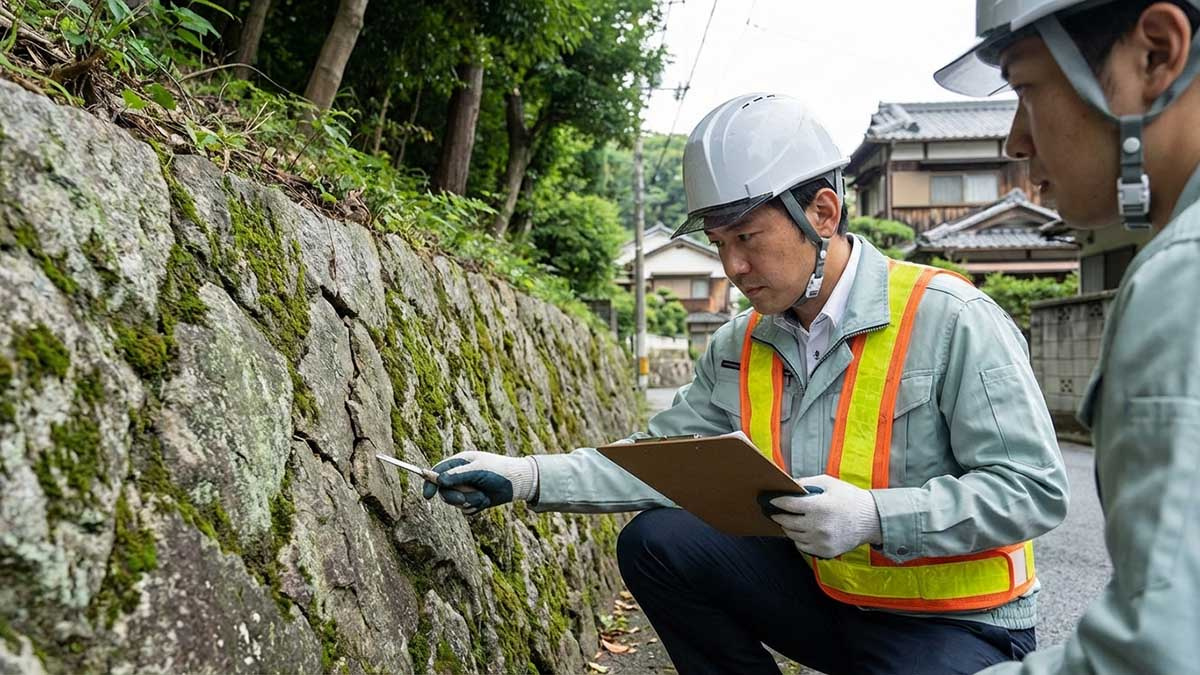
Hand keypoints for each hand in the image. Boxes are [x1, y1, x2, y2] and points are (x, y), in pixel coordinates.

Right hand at [422, 451, 537, 514]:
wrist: (518, 483)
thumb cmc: (499, 471)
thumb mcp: (478, 470)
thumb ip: (458, 475)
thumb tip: (438, 481)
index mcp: (459, 463)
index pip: (437, 472)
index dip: (430, 483)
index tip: (428, 495)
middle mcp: (460, 476)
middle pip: (444, 491)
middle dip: (454, 497)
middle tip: (464, 498)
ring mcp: (466, 489)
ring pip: (455, 502)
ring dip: (469, 501)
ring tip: (483, 495)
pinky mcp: (473, 501)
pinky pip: (466, 510)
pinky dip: (475, 507)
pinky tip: (486, 500)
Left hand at [768, 474, 881, 558]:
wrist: (871, 520)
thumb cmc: (849, 498)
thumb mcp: (829, 483)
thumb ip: (806, 483)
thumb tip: (788, 484)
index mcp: (819, 506)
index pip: (788, 504)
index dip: (777, 501)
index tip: (770, 500)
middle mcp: (818, 526)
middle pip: (786, 522)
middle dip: (778, 516)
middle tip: (775, 512)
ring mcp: (821, 541)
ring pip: (793, 536)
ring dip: (788, 528)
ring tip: (788, 521)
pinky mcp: (825, 552)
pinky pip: (802, 547)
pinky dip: (799, 539)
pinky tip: (802, 531)